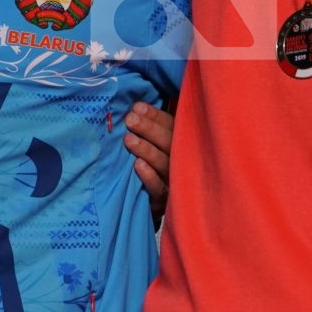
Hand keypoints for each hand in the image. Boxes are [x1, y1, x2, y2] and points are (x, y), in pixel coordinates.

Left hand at [123, 101, 173, 220]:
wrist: (158, 203)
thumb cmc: (155, 166)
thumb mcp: (157, 145)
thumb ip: (151, 128)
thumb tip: (134, 108)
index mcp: (182, 143)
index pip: (171, 126)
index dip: (155, 116)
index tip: (137, 107)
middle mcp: (183, 161)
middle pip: (169, 142)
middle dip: (149, 129)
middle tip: (130, 119)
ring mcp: (176, 181)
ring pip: (164, 164)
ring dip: (146, 150)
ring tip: (128, 139)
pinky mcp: (166, 200)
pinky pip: (158, 188)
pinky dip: (149, 176)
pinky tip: (137, 165)